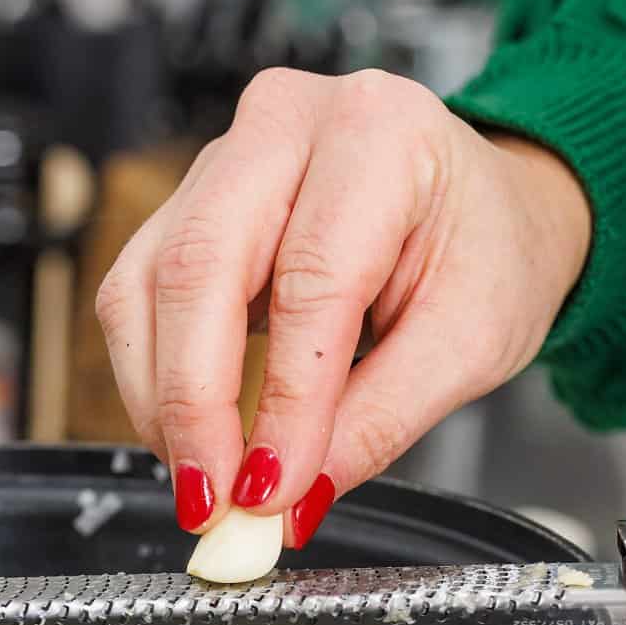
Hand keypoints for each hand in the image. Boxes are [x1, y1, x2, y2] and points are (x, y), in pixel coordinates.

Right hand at [94, 68, 590, 544]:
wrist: (482, 207)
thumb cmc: (487, 250)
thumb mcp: (470, 343)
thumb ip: (380, 421)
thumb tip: (293, 497)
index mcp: (380, 132)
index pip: (310, 280)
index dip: (283, 401)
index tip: (271, 491)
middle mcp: (286, 122)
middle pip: (198, 268)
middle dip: (194, 405)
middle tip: (212, 502)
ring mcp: (225, 157)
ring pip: (147, 284)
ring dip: (161, 399)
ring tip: (203, 481)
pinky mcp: (188, 202)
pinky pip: (138, 293)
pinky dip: (155, 378)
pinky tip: (191, 434)